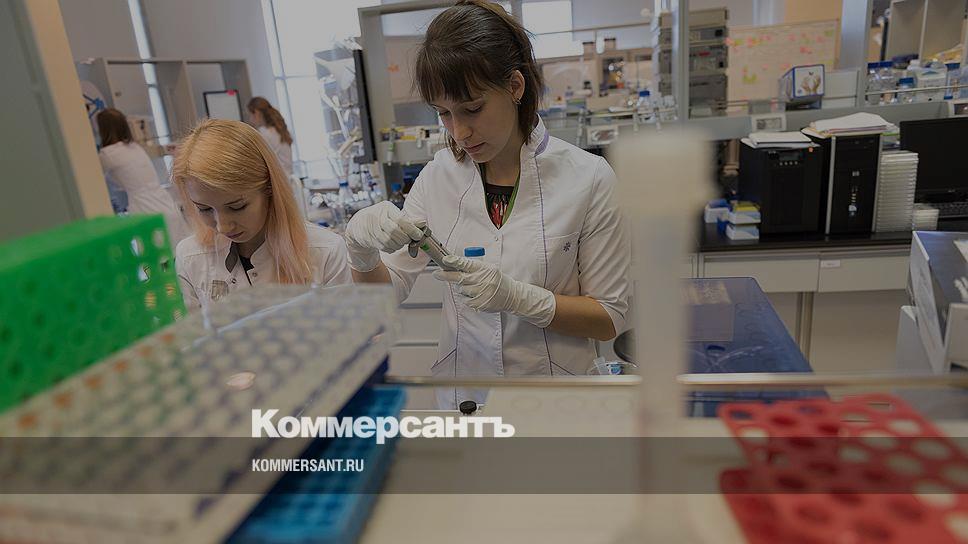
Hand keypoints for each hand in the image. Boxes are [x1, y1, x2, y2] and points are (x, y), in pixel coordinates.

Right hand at [344, 201, 425, 271]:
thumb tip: (422, 223)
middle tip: (410, 239)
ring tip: (401, 241)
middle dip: (405, 238)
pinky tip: (392, 244)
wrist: (359, 224)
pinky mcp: (368, 239)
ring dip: (399, 244)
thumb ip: (408, 220)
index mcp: (386, 208)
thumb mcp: (393, 214)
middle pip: (395, 231)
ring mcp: (371, 228)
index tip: (418, 235)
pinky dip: (392, 248)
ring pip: (389, 241)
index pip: (401, 220)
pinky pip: (384, 247)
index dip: (412, 229)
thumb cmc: (380, 218)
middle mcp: (377, 216)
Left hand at [433, 255, 555, 326]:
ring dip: (462, 287)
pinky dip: (467, 297)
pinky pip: (465, 299)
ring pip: (461, 289)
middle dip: (446, 275)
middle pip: (459, 277)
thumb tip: (452, 265)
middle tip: (436, 273)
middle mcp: (481, 280)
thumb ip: (472, 267)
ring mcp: (480, 293)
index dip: (454, 261)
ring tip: (473, 286)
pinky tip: (475, 294)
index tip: (445, 259)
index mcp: (483, 269)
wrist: (511, 295)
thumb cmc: (496, 279)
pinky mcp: (479, 303)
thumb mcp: (487, 268)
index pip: (466, 264)